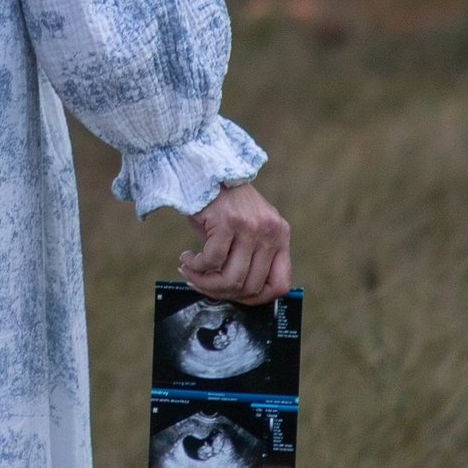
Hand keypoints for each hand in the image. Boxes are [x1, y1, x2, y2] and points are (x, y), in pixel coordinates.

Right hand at [179, 180, 291, 303]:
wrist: (203, 168)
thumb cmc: (221, 202)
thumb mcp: (246, 228)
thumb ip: (249, 256)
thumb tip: (234, 292)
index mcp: (279, 235)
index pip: (280, 284)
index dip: (256, 299)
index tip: (234, 296)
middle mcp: (270, 232)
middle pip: (251, 286)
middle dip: (222, 293)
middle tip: (201, 285)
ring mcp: (250, 227)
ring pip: (231, 278)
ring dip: (205, 283)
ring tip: (190, 274)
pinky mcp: (227, 222)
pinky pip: (211, 262)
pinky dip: (195, 267)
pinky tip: (187, 259)